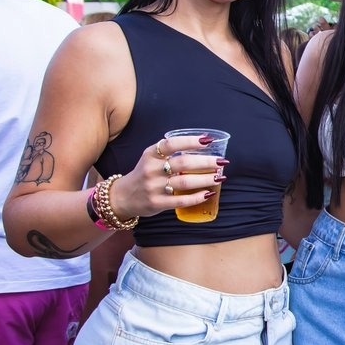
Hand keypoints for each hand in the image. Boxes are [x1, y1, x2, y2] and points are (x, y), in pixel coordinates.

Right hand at [109, 134, 224, 218]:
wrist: (122, 197)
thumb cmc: (144, 174)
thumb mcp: (151, 158)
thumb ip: (170, 152)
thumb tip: (204, 144)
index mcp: (151, 155)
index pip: (171, 144)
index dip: (191, 141)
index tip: (208, 140)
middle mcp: (151, 170)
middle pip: (183, 163)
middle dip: (206, 162)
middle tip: (222, 162)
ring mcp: (154, 187)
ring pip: (185, 182)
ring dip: (206, 179)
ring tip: (220, 177)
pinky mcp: (157, 203)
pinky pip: (181, 201)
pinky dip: (197, 197)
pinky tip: (209, 194)